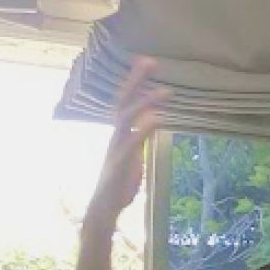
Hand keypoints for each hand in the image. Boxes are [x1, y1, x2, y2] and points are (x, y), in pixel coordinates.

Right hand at [85, 57, 166, 230]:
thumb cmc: (119, 183)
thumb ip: (142, 137)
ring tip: (165, 91)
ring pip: (126, 118)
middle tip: (150, 61)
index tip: (147, 63)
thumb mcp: (134, 155)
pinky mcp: (119, 163)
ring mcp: (115, 148)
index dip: (135, 82)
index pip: (125, 101)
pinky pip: (132, 142)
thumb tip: (151, 119)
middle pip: (123, 101)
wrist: (104, 208)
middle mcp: (115, 136)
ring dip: (145, 102)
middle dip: (135, 80)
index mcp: (119, 133)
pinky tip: (156, 118)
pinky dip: (144, 128)